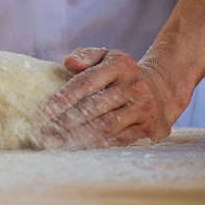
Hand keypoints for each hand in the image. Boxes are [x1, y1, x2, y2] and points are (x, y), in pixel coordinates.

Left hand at [31, 48, 172, 149]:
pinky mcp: (149, 129)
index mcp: (120, 65)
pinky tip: (76, 149)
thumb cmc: (120, 73)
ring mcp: (144, 109)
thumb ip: (84, 56)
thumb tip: (68, 63)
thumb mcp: (105, 56)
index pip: (87, 82)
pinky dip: (95, 146)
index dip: (64, 97)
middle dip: (65, 122)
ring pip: (105, 127)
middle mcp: (135, 87)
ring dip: (77, 138)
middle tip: (42, 133)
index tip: (43, 111)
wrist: (161, 89)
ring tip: (54, 144)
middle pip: (94, 108)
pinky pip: (117, 140)